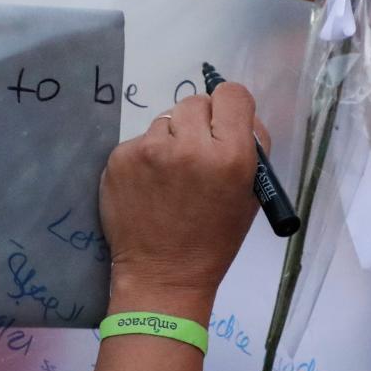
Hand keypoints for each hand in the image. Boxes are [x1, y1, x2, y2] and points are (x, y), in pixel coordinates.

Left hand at [100, 84, 261, 303]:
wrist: (163, 275)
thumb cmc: (215, 238)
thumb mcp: (250, 194)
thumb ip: (250, 148)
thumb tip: (239, 116)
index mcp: (232, 155)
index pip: (232, 94)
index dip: (231, 109)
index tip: (225, 125)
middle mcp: (191, 146)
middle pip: (196, 102)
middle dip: (200, 123)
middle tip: (197, 153)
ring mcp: (151, 150)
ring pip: (166, 120)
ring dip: (172, 139)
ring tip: (171, 176)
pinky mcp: (120, 158)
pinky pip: (141, 140)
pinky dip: (147, 157)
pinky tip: (150, 186)